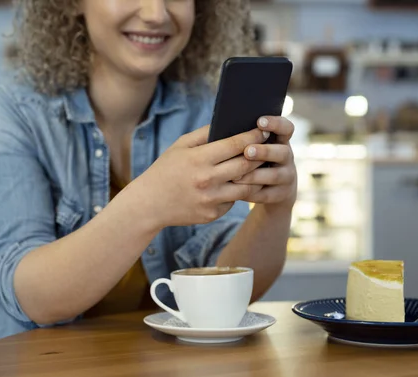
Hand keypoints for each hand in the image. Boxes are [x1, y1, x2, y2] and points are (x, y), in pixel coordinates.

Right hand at [134, 125, 267, 227]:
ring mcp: (211, 199)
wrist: (149, 204)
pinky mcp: (213, 214)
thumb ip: (205, 134)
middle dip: (260, 155)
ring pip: (246, 186)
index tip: (264, 131)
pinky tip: (238, 185)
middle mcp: (207, 180)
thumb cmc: (166, 170)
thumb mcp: (180, 146)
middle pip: (246, 165)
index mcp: (199, 159)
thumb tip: (229, 123)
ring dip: (255, 176)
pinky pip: (233, 201)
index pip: (235, 145)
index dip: (253, 137)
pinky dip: (237, 193)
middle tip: (268, 147)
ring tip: (260, 167)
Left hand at [233, 116, 296, 207]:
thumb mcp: (253, 149)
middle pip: (283, 152)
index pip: (286, 128)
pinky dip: (251, 193)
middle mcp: (287, 157)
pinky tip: (235, 191)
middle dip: (264, 151)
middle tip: (247, 151)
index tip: (259, 121)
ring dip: (254, 175)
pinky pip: (267, 194)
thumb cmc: (253, 162)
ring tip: (235, 176)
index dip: (276, 124)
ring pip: (274, 175)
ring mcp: (287, 176)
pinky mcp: (281, 195)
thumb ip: (243, 140)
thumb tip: (220, 131)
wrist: (269, 191)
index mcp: (280, 141)